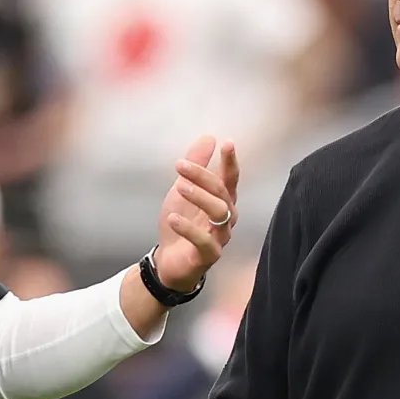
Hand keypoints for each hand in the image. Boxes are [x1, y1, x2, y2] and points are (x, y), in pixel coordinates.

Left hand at [154, 136, 239, 291]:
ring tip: (180, 187)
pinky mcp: (210, 255)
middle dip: (202, 176)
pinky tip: (173, 218)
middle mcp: (226, 218)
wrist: (168, 260)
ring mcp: (220, 237)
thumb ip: (196, 167)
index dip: (231, 162)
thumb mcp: (182, 191)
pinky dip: (188, 228)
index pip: (231, 179)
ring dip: (199, 197)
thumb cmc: (181, 223)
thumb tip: (208, 138)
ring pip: (220, 213)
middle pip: (223, 192)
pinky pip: (204, 240)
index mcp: (222, 201)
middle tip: (180, 165)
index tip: (227, 144)